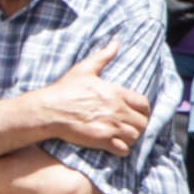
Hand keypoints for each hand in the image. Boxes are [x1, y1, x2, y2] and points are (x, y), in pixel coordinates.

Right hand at [32, 46, 151, 155]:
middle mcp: (117, 110)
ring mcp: (110, 126)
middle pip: (142, 123)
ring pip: (135, 136)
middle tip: (128, 126)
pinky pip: (124, 149)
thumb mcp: (84, 70)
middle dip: (138, 125)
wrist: (48, 110)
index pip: (144, 104)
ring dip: (130, 138)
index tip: (136, 113)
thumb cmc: (64, 90)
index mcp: (116, 93)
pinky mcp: (102, 140)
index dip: (143, 110)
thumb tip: (115, 43)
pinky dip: (122, 149)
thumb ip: (103, 57)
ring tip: (121, 136)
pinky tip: (114, 145)